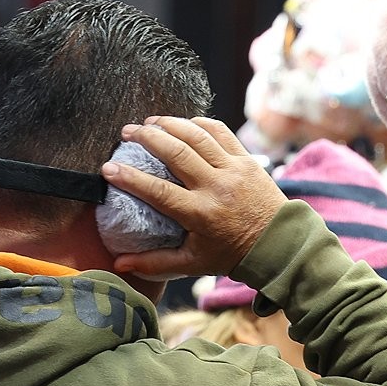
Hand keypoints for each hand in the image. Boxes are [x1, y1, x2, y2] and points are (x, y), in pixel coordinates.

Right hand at [101, 116, 286, 277]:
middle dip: (147, 137)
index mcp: (200, 214)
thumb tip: (119, 263)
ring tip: (149, 122)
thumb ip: (155, 262)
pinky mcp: (246, 160)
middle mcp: (216, 188)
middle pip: (176, 153)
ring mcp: (233, 170)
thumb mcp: (192, 263)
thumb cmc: (231, 254)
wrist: (278, 244)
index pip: (158, 191)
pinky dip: (199, 124)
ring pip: (197, 136)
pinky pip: (220, 132)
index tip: (108, 168)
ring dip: (170, 124)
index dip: (130, 178)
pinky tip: (182, 124)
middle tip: (126, 132)